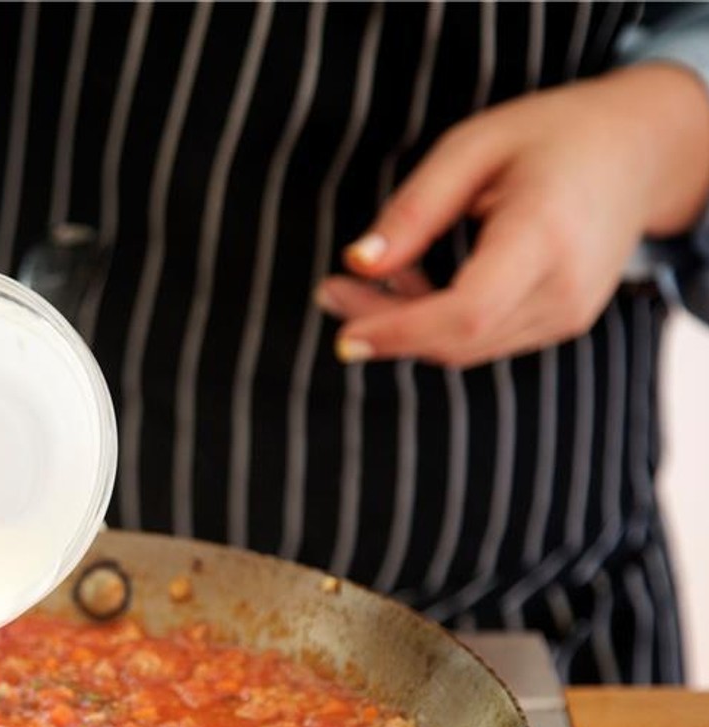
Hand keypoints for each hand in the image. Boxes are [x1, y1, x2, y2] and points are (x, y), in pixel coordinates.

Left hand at [316, 63, 708, 367]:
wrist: (639, 151)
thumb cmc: (552, 137)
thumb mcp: (473, 146)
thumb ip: (415, 209)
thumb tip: (358, 262)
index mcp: (545, 235)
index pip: (465, 312)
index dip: (399, 331)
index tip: (344, 333)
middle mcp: (564, 288)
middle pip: (456, 339)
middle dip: (384, 327)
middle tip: (329, 292)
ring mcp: (568, 313)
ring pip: (465, 347)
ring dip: (404, 326)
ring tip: (363, 281)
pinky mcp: (561, 322)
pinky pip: (483, 339)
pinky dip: (437, 323)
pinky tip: (411, 284)